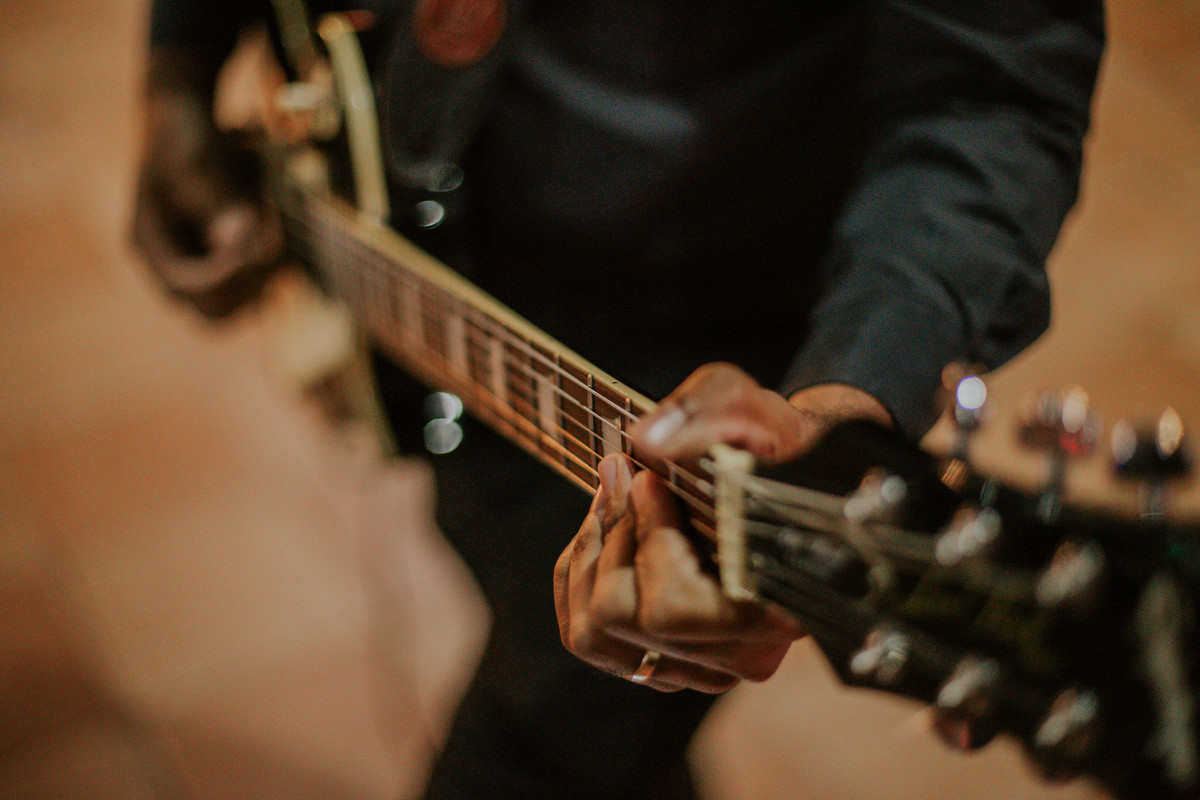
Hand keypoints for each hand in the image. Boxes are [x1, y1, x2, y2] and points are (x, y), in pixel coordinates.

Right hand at [132, 52, 282, 318]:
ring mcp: (200, 266)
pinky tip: (278, 228)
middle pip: (213, 312)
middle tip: (276, 249)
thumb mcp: (198, 163)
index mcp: (150, 245)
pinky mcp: (229, 260)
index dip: (226, 277)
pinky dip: (273, 264)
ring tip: (276, 229)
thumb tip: (240, 246)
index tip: (259, 247)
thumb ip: (217, 205)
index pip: (186, 288)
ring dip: (266, 276)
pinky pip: (257, 283)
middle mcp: (172, 264)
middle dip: (249, 286)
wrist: (191, 114)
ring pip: (240, 302)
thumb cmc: (187, 135)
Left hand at [554, 363, 891, 691]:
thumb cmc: (768, 441)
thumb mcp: (747, 405)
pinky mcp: (669, 662)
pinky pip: (588, 636)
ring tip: (611, 493)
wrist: (787, 477)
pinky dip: (579, 576)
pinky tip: (605, 528)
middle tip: (618, 472)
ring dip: (588, 555)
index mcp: (778, 606)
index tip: (647, 479)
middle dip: (611, 536)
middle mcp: (744, 653)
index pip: (674, 607)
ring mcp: (704, 667)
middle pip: (625, 620)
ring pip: (595, 635)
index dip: (648, 539)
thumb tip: (648, 440)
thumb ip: (708, 411)